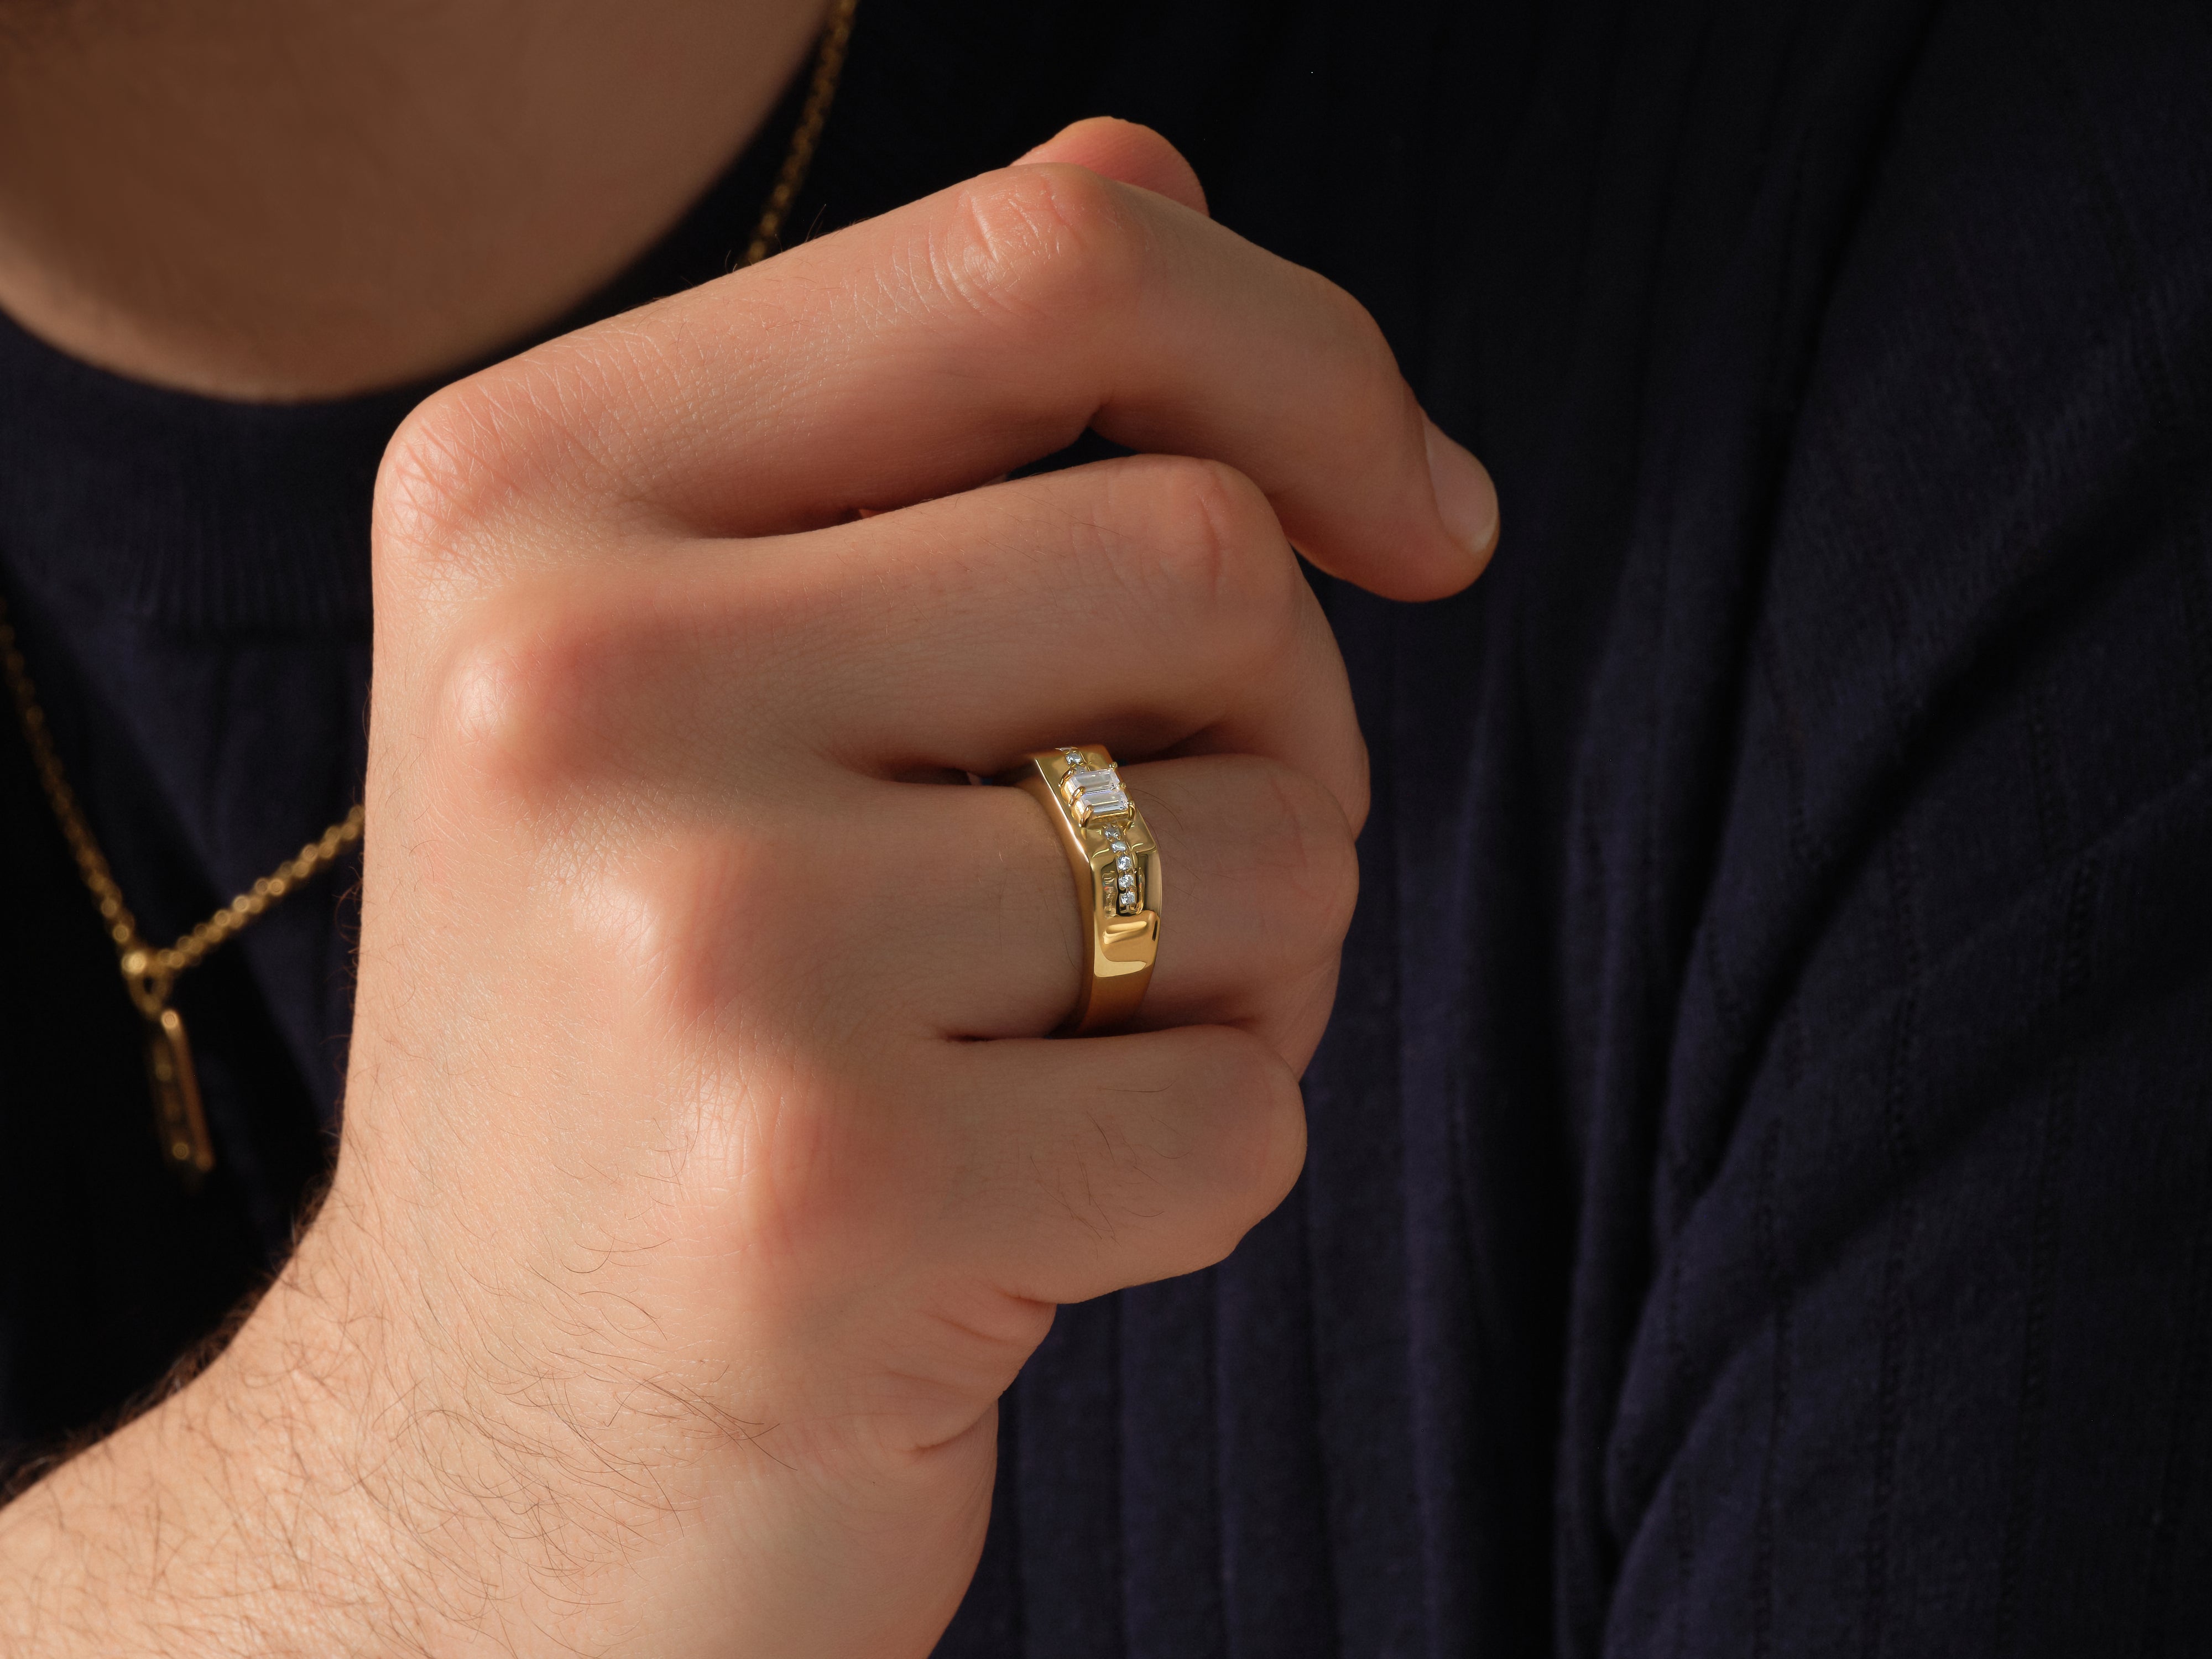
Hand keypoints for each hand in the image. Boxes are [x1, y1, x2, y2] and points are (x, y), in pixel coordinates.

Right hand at [0, 120, 1494, 1654]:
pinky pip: (1246, 1110)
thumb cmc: (644, 1034)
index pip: (1039, 267)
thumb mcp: (695, 672)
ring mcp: (691, 946)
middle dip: (1276, 727)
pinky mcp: (822, 1199)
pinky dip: (1204, 1161)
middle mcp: (571, 687)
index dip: (1303, 356)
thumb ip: (915, 414)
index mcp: (526, 497)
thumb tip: (1153, 178)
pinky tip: (1018, 1214)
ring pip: (1271, 843)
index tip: (1418, 507)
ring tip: (1036, 1053)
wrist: (480, 1462)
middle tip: (1148, 875)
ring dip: (1243, 961)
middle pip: (1202, 559)